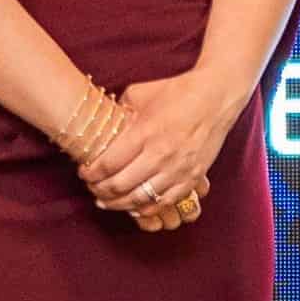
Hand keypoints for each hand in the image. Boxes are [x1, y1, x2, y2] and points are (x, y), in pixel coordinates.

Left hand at [81, 71, 238, 223]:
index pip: (108, 164)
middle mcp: (160, 155)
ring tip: (107, 201)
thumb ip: (119, 113)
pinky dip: (146, 209)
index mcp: (144, 133)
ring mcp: (178, 170)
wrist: (216, 97)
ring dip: (118, 204)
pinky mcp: (192, 178)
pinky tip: (134, 206)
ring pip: (140, 199)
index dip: (90, 174)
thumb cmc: (176, 91)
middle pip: (120, 186)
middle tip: (92, 188)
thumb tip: (103, 127)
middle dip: (99, 190)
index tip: (83, 173)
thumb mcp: (140, 94)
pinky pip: (164, 203)